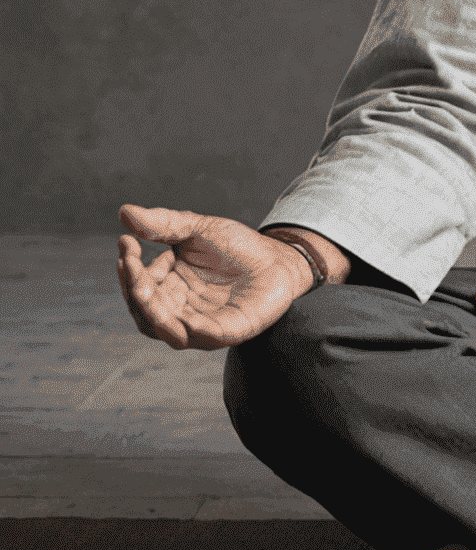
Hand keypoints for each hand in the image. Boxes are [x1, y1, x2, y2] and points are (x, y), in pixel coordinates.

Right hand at [116, 205, 314, 350]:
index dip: (129, 270)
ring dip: (154, 314)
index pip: (139, 288)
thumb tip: (124, 211)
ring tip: (144, 290)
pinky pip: (206, 337)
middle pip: (147, 312)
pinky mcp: (230, 331)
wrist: (278, 257)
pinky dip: (192, 330)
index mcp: (170, 289)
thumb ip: (164, 224)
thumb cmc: (237, 245)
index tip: (125, 244)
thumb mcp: (198, 229)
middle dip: (135, 291)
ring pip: (167, 330)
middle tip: (131, 265)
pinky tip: (183, 318)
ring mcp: (203, 325)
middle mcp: (181, 311)